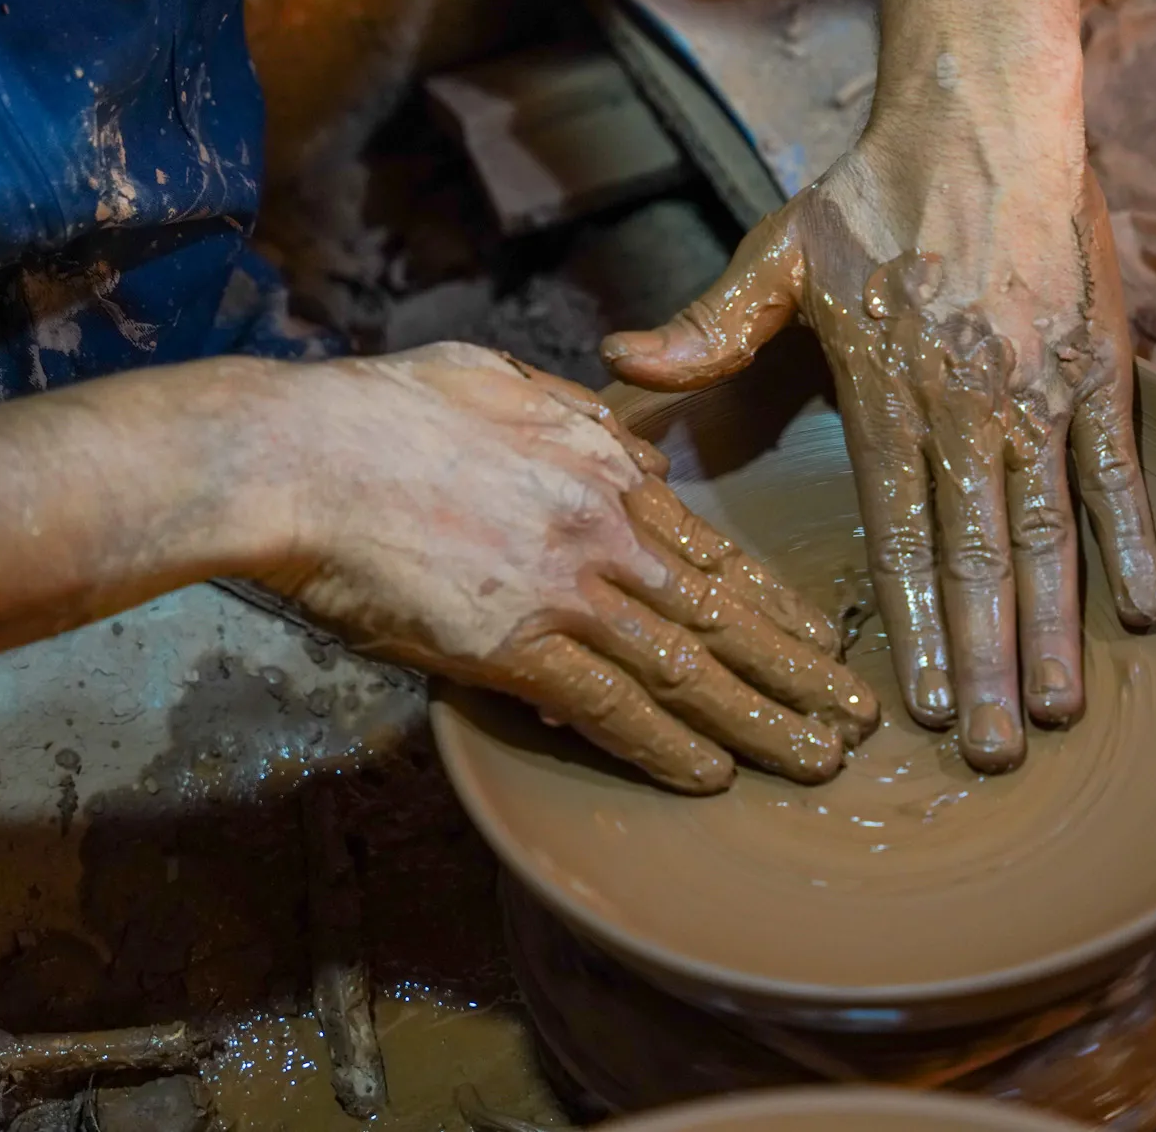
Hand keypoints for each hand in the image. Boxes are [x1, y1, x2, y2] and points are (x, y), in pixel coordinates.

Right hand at [257, 344, 878, 792]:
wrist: (299, 456)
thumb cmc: (381, 411)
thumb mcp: (500, 380)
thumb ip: (573, 416)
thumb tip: (623, 443)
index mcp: (604, 467)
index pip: (713, 549)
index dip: (775, 601)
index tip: (822, 637)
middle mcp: (604, 531)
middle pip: (723, 614)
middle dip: (798, 672)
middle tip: (856, 718)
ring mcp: (565, 590)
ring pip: (687, 667)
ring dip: (758, 720)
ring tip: (816, 760)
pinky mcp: (512, 644)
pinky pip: (609, 706)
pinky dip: (663, 746)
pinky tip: (708, 775)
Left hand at [601, 117, 1155, 772]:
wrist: (982, 111)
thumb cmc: (873, 189)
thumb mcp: (777, 252)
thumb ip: (710, 326)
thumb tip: (621, 367)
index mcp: (885, 390)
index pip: (898, 528)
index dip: (911, 619)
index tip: (913, 700)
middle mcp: (967, 404)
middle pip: (975, 553)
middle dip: (981, 658)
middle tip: (986, 751)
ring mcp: (1040, 389)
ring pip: (1048, 528)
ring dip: (1053, 624)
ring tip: (1054, 710)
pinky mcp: (1099, 365)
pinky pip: (1120, 468)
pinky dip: (1134, 540)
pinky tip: (1143, 612)